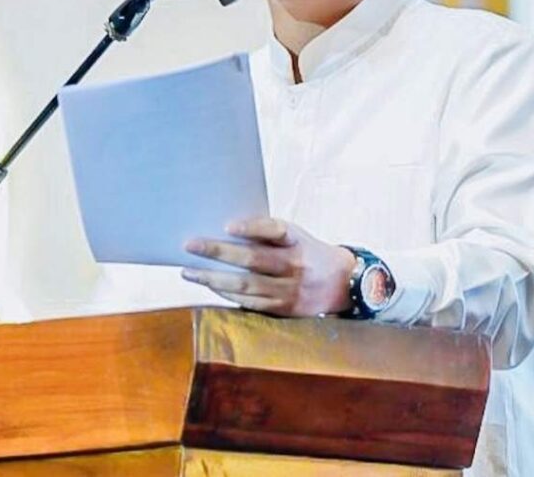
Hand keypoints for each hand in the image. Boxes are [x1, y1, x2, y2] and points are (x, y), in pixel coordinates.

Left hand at [182, 217, 355, 316]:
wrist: (344, 283)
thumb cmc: (308, 252)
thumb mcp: (296, 236)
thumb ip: (268, 233)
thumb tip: (225, 230)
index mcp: (298, 240)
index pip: (275, 230)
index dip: (252, 227)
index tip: (227, 226)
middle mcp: (295, 265)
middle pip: (253, 259)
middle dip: (218, 252)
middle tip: (190, 245)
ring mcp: (289, 290)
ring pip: (246, 285)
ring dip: (213, 278)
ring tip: (189, 271)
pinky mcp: (285, 309)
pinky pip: (250, 302)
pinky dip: (227, 294)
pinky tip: (210, 285)